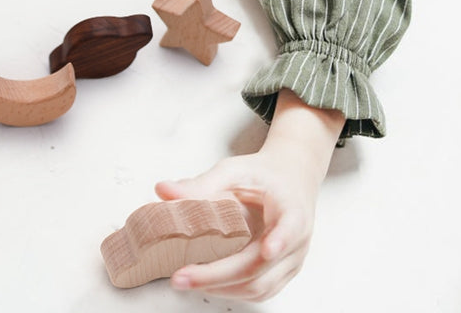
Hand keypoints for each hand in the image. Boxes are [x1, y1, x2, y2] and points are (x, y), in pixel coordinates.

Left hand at [155, 89, 345, 301]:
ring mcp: (291, 262)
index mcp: (291, 209)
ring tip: (186, 279)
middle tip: (181, 276)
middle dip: (218, 275)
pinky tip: (204, 281)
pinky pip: (258, 290)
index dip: (280, 240)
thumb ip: (201, 183)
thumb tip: (163, 190)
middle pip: (261, 266)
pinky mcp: (281, 274)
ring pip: (259, 286)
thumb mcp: (234, 170)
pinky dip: (229, 289)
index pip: (290, 227)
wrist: (289, 180)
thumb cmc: (262, 175)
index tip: (268, 250)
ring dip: (220, 287)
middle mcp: (297, 241)